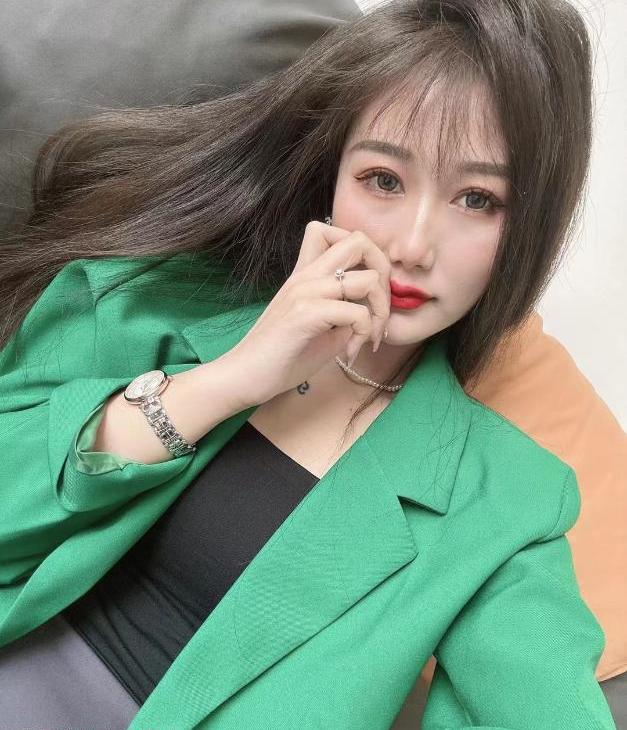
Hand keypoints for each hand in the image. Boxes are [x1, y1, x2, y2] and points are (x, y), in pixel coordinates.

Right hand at [225, 220, 390, 406]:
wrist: (243, 377)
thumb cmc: (280, 358)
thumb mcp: (321, 329)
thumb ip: (345, 313)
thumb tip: (372, 312)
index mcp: (306, 275)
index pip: (335, 233)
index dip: (365, 257)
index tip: (366, 295)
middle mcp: (306, 275)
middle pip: (360, 241)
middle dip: (384, 274)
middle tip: (378, 312)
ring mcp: (305, 291)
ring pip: (369, 278)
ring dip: (380, 312)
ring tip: (368, 338)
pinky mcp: (305, 314)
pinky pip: (357, 312)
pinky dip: (363, 334)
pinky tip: (350, 353)